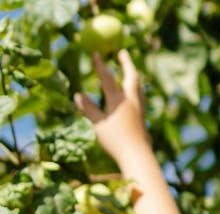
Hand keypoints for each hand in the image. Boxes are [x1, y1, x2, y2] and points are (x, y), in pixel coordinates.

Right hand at [74, 50, 148, 164]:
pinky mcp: (142, 117)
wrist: (137, 155)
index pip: (108, 78)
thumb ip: (89, 109)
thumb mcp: (97, 125)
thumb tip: (78, 95)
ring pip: (138, 86)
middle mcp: (131, 101)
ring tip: (129, 71)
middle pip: (131, 76)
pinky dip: (134, 89)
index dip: (100, 66)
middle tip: (122, 52)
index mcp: (118, 101)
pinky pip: (139, 96)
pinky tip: (132, 95)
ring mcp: (139, 108)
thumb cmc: (115, 142)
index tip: (96, 53)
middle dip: (126, 63)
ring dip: (132, 75)